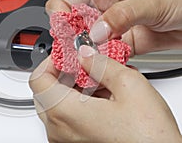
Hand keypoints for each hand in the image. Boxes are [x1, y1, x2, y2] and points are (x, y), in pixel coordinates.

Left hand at [29, 49, 181, 142]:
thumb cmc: (149, 138)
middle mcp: (59, 130)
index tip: (68, 55)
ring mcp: (65, 140)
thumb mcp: (130, 86)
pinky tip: (101, 99)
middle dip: (64, 74)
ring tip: (99, 82)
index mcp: (65, 113)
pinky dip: (78, 104)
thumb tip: (85, 54)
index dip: (52, 61)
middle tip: (85, 65)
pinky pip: (66, 119)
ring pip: (56, 104)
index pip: (38, 78)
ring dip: (73, 88)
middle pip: (46, 91)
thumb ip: (101, 64)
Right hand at [46, 0, 181, 54]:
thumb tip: (95, 31)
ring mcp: (111, 26)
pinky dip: (100, 62)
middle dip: (70, 39)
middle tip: (74, 53)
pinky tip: (102, 66)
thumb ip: (121, 14)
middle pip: (72, 24)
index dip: (60, 16)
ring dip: (84, 54)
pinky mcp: (120, 42)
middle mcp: (103, 6)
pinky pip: (102, 55)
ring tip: (87, 63)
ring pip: (85, 42)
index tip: (65, 33)